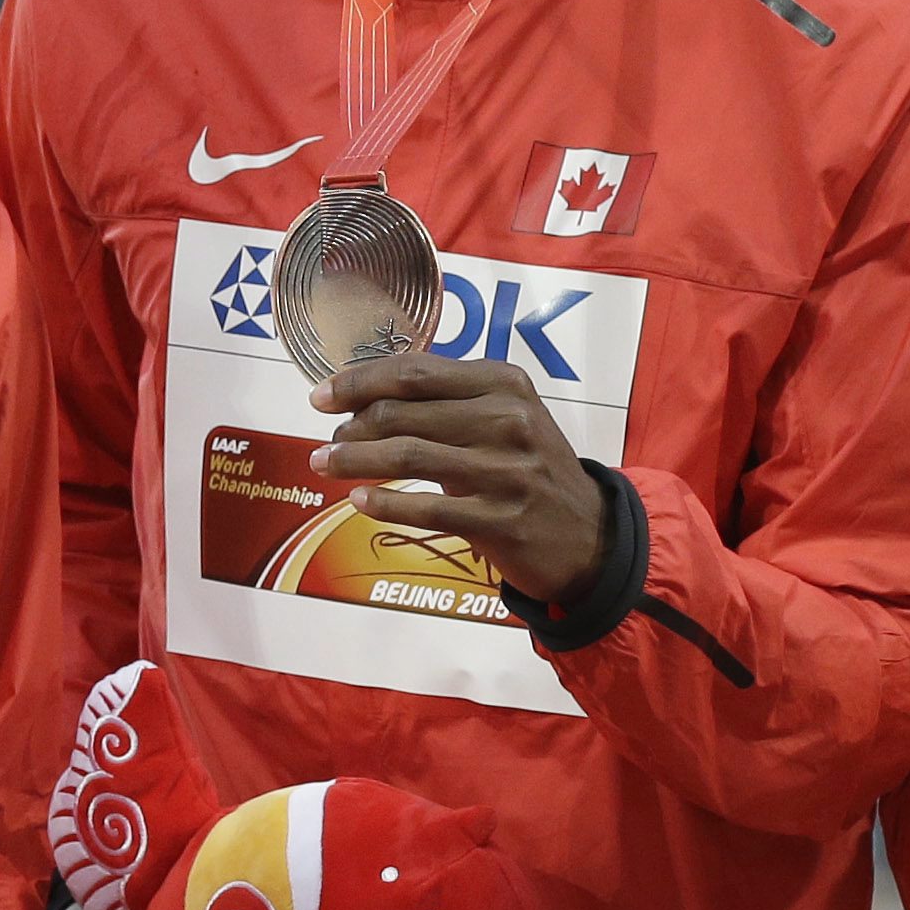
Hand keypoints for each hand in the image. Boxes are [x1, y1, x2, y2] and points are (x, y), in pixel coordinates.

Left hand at [305, 355, 610, 603]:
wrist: (588, 537)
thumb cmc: (530, 470)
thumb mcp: (505, 419)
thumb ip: (447, 402)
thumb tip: (362, 399)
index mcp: (505, 383)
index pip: (414, 372)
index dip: (358, 381)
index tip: (321, 395)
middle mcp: (508, 419)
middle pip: (403, 412)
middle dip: (351, 426)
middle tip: (327, 442)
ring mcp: (507, 471)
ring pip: (408, 456)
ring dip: (354, 461)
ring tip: (325, 465)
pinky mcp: (501, 520)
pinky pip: (426, 507)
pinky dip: (384, 503)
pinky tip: (359, 500)